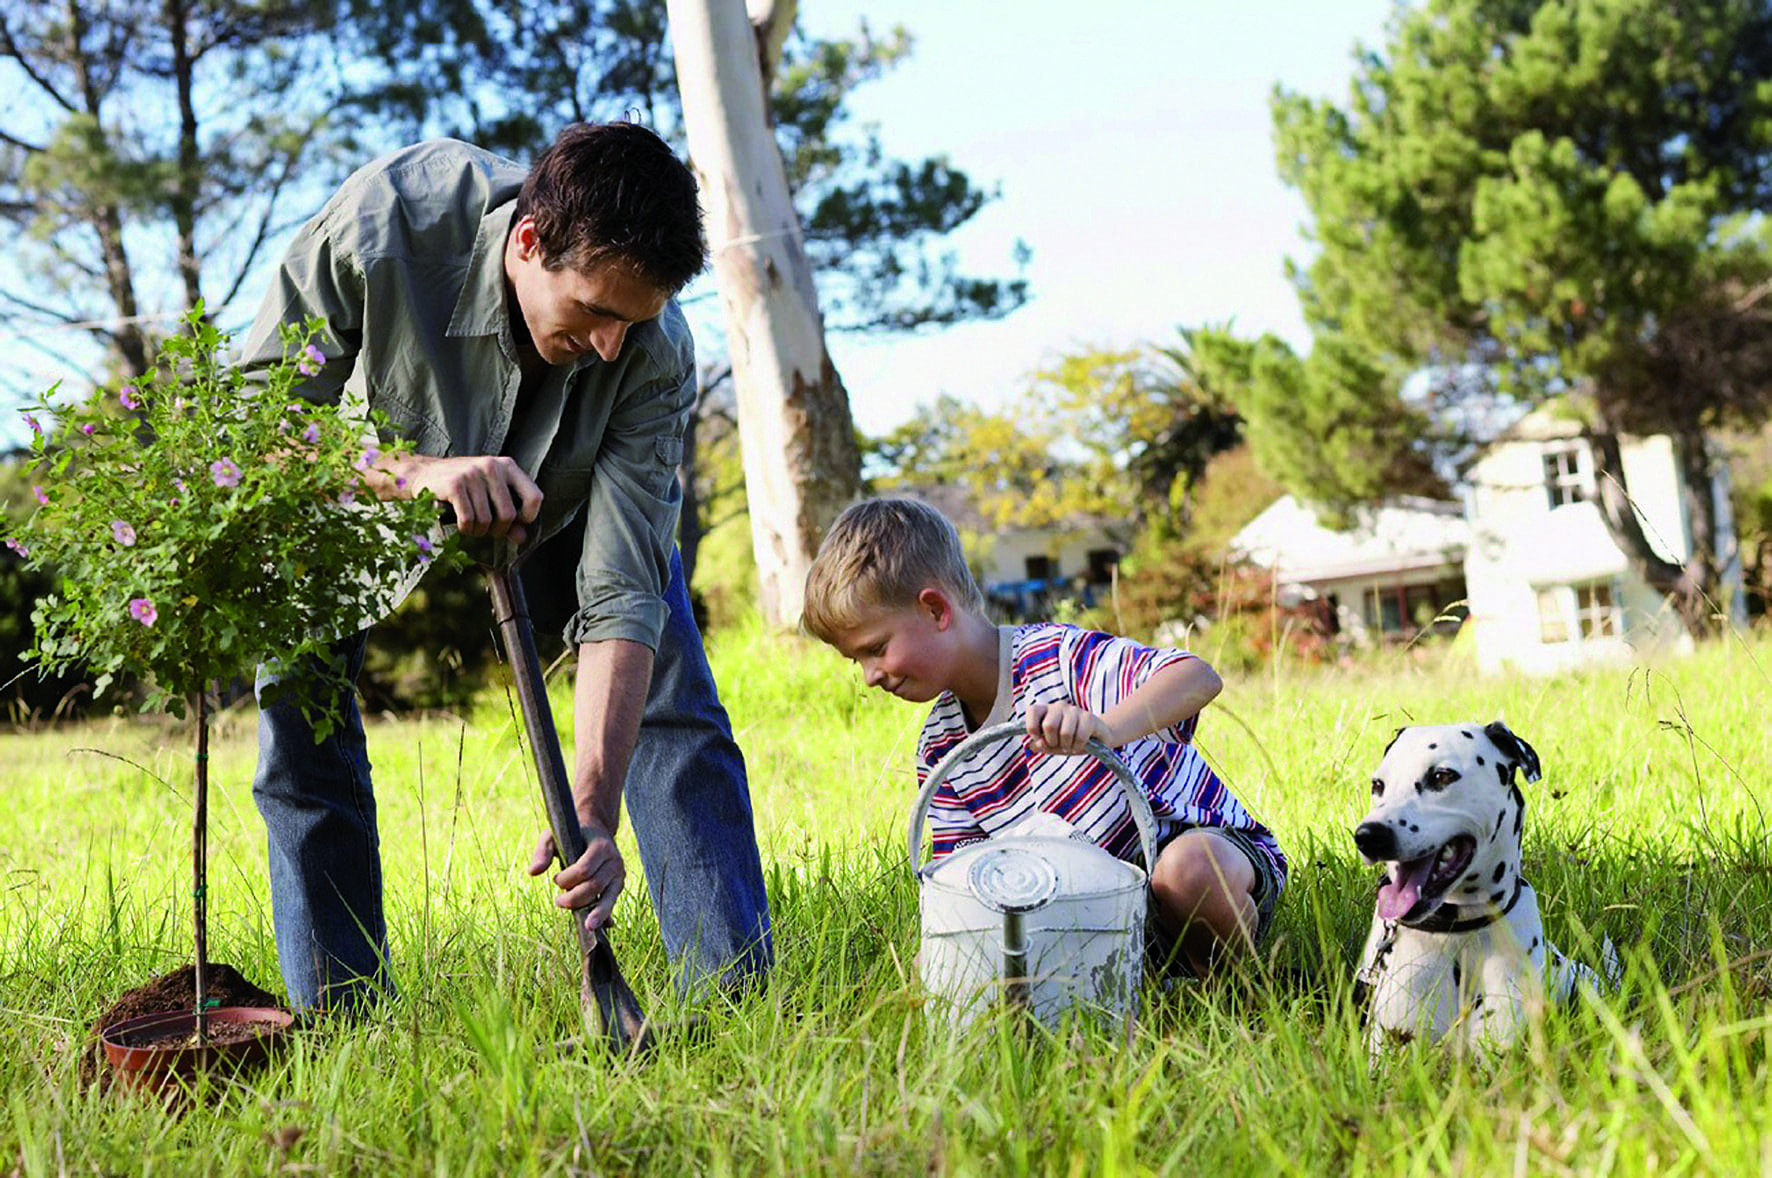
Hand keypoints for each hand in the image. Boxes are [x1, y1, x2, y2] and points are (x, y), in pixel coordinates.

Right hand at [391, 454, 541, 543]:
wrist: (424, 475)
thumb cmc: (464, 488)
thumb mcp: (491, 497)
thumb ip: (511, 518)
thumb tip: (522, 538)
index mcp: (508, 466)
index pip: (535, 497)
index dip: (527, 517)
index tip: (515, 522)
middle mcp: (492, 466)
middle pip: (508, 515)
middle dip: (497, 530)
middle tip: (486, 528)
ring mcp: (473, 473)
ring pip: (486, 521)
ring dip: (478, 531)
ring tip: (471, 524)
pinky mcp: (455, 484)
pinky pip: (468, 520)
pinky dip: (465, 529)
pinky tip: (460, 524)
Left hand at [528, 823, 624, 931]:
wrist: (595, 829)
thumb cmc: (571, 833)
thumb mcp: (554, 836)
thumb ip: (543, 851)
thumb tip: (533, 872)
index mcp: (600, 845)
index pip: (584, 869)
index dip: (567, 879)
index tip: (555, 879)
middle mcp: (614, 860)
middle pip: (595, 885)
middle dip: (575, 898)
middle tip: (557, 902)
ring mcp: (618, 873)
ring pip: (608, 896)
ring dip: (596, 912)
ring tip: (587, 927)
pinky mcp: (618, 884)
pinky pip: (612, 901)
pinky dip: (607, 914)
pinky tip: (602, 927)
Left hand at [1025, 702, 1112, 755]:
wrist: (1096, 738)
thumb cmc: (1069, 740)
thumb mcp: (1052, 745)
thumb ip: (1041, 745)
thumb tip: (1034, 744)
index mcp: (1046, 710)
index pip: (1032, 710)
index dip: (1032, 727)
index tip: (1038, 739)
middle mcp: (1059, 706)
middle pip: (1049, 726)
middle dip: (1053, 742)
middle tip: (1058, 745)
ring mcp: (1074, 710)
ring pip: (1065, 733)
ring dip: (1067, 746)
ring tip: (1070, 746)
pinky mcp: (1088, 717)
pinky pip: (1080, 737)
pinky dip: (1078, 746)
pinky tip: (1079, 745)